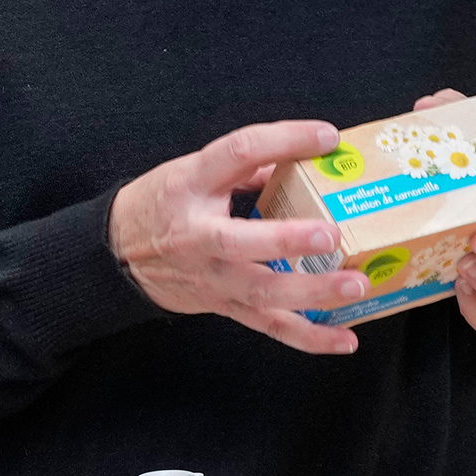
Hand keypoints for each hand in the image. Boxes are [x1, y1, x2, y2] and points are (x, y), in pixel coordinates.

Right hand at [108, 120, 369, 354]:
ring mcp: (212, 277)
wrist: (119, 254)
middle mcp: (198, 235)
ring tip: (357, 286)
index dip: (282, 140)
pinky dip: (310, 337)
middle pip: (240, 241)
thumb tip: (303, 155)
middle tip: (332, 234)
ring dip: (313, 292)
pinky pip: (269, 325)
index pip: (237, 152)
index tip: (326, 136)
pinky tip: (346, 339)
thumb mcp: (193, 170)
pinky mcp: (224, 306)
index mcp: (191, 185)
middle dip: (288, 241)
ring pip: (262, 292)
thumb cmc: (163, 204)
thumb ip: (247, 164)